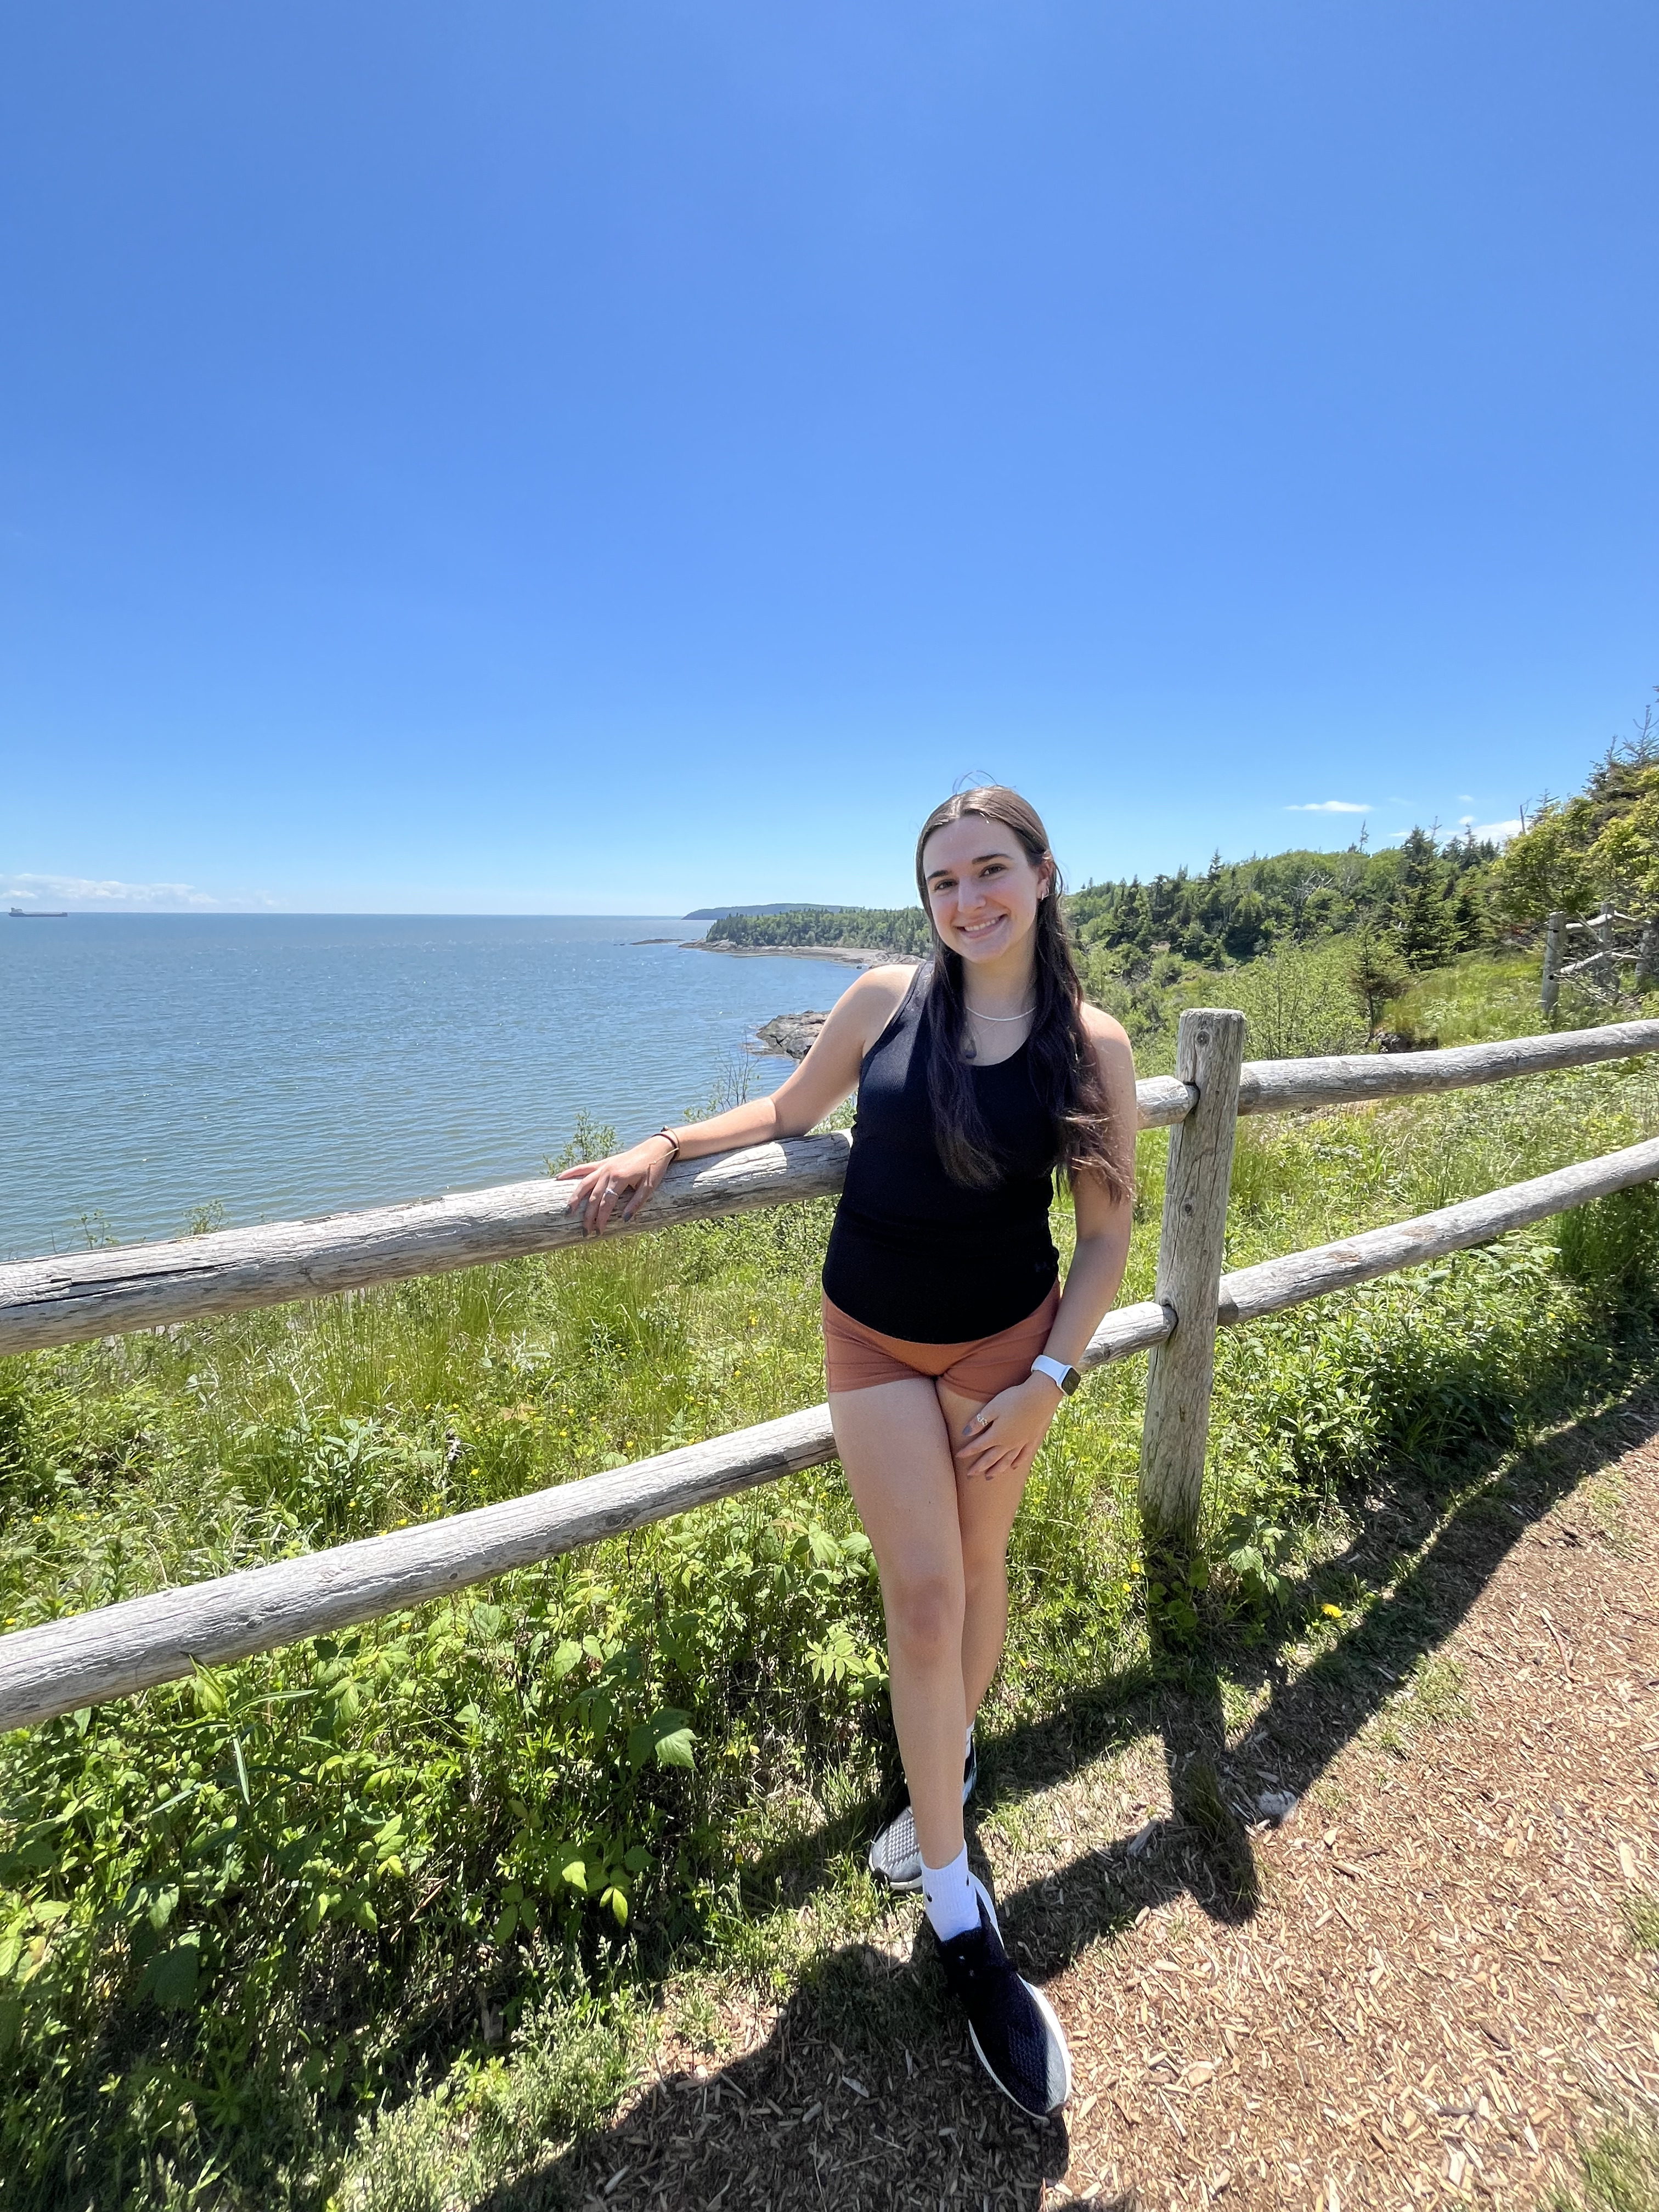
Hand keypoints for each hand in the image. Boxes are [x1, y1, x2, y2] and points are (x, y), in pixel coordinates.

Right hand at [555, 1136, 676, 1236]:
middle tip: (584, 1231)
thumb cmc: (655, 1168)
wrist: (657, 1148)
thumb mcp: (650, 1188)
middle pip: (593, 1196)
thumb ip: (636, 1203)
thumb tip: (623, 1220)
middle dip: (588, 1215)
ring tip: (567, 1211)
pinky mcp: (603, 1163)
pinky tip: (558, 1178)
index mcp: (620, 1178)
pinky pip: (584, 1168)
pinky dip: (571, 1173)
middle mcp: (608, 1171)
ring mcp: (604, 1166)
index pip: (606, 1203)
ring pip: (584, 1183)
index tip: (599, 1232)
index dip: (601, 1218)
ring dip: (575, 1198)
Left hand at [954, 1373, 1062, 1484]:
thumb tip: (965, 1433)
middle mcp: (1007, 1443)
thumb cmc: (1013, 1400)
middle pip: (990, 1459)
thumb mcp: (992, 1408)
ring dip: (996, 1470)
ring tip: (989, 1477)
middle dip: (979, 1467)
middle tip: (970, 1475)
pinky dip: (1017, 1463)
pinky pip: (1023, 1456)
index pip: (977, 1447)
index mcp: (996, 1435)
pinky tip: (1013, 1467)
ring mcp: (1021, 1443)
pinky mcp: (1031, 1440)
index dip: (967, 1452)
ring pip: (1006, 1461)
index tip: (958, 1456)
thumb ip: (978, 1422)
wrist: (1040, 1398)